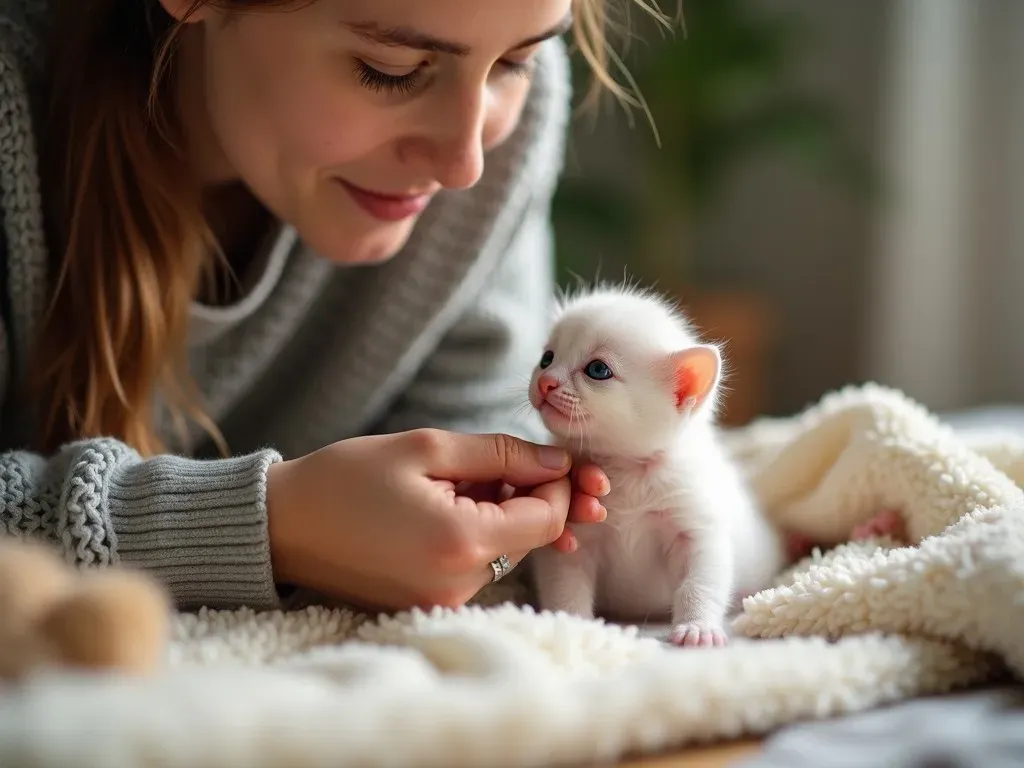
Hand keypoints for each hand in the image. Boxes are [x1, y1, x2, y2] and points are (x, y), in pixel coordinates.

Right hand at [265, 429, 574, 611]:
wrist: (281, 526)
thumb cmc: (346, 478)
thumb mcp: (425, 448)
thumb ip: (501, 454)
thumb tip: (558, 462)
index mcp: (461, 542)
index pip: (547, 519)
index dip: (560, 485)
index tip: (549, 456)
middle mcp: (459, 584)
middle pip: (531, 538)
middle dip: (533, 495)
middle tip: (512, 461)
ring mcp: (444, 600)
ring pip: (506, 550)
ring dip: (504, 512)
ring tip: (463, 479)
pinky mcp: (430, 603)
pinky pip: (477, 565)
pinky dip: (479, 532)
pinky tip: (450, 504)